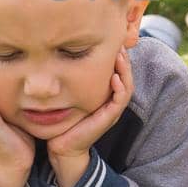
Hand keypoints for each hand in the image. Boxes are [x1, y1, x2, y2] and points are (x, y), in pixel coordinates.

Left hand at [45, 47, 133, 186]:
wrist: (62, 147)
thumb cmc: (62, 121)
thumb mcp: (67, 95)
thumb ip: (69, 79)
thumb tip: (61, 55)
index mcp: (104, 95)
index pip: (117, 70)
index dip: (116, 55)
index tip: (110, 39)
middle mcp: (111, 101)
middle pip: (126, 74)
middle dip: (123, 58)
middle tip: (118, 42)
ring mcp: (112, 111)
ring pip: (126, 85)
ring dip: (125, 70)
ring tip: (120, 55)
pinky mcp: (109, 119)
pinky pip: (120, 101)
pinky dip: (120, 88)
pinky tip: (115, 77)